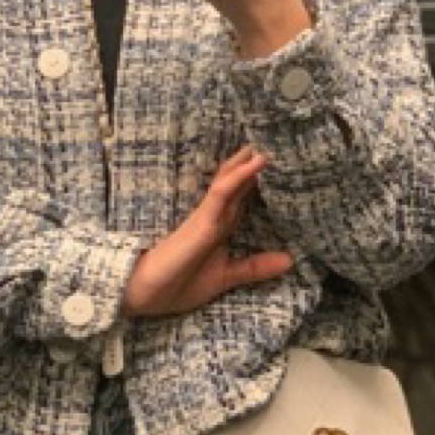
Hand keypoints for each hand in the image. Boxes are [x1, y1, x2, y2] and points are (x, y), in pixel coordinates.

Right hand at [120, 146, 292, 318]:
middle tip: (273, 141)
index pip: (243, 200)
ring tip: (267, 142)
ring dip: (248, 163)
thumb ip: (254, 267)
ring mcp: (207, 216)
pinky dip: (238, 178)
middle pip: (237, 184)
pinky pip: (221, 194)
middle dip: (253, 165)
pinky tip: (255, 164)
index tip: (280, 167)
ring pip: (230, 182)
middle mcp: (215, 217)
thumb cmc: (178, 284)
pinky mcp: (201, 221)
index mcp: (220, 229)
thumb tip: (290, 261)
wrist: (144, 294)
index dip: (259, 183)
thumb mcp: (225, 277)